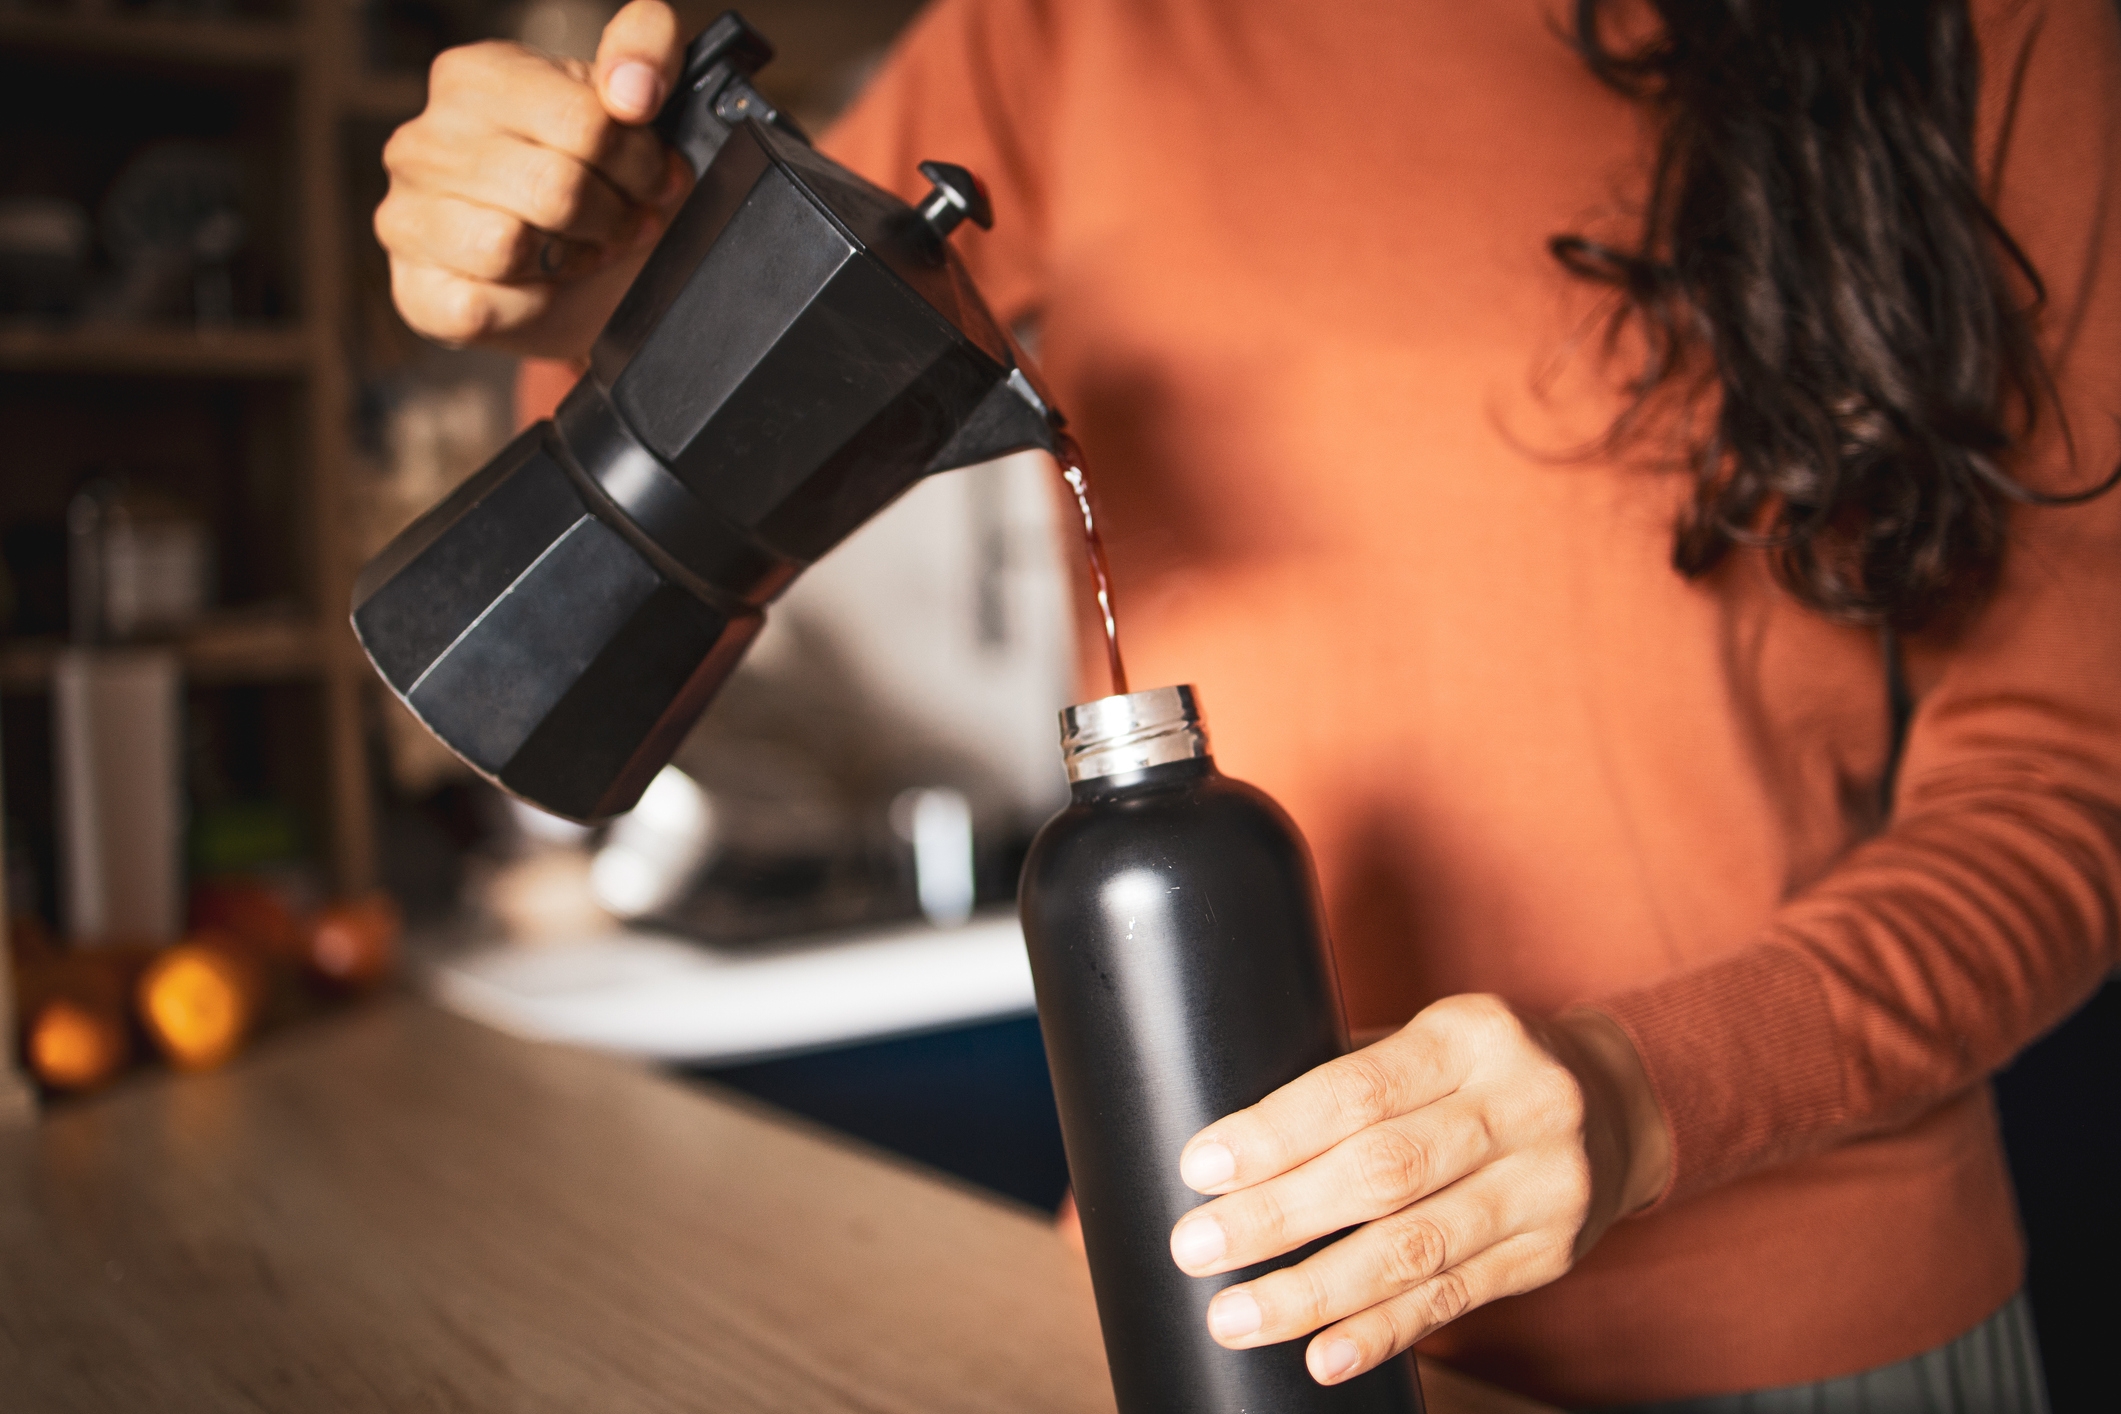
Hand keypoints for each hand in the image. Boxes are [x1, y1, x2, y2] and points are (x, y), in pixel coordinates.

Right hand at [375, 0, 692, 357]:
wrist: (585, 276)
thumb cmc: (599, 180)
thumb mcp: (634, 101)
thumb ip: (647, 48)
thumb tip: (632, 89)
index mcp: (474, 77)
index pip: (584, 121)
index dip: (640, 164)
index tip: (652, 180)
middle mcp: (423, 142)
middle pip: (556, 189)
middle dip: (612, 216)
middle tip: (623, 221)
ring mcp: (406, 217)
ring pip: (509, 246)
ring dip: (569, 260)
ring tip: (580, 250)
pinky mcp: (415, 291)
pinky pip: (481, 308)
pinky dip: (529, 308)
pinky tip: (540, 288)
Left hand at [1167, 994, 1670, 1385]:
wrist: (1618, 1104)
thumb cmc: (1477, 1068)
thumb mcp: (1428, 1040)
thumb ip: (1347, 1077)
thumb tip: (1218, 1133)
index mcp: (1471, 1035)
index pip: (1361, 1089)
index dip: (1277, 1133)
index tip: (1202, 1166)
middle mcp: (1520, 1106)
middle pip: (1383, 1173)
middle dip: (1278, 1217)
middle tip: (1195, 1247)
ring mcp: (1543, 1187)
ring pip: (1414, 1250)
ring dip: (1314, 1292)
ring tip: (1236, 1316)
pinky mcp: (1548, 1254)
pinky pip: (1453, 1299)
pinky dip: (1381, 1331)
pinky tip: (1322, 1355)